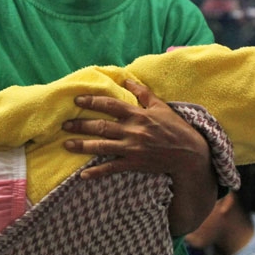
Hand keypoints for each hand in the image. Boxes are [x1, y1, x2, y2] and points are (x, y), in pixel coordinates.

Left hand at [61, 78, 216, 233]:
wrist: (190, 154)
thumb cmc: (176, 128)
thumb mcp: (161, 106)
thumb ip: (143, 93)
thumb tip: (126, 80)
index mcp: (138, 114)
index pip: (110, 105)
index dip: (92, 101)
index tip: (76, 100)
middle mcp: (132, 130)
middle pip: (101, 126)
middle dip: (80, 125)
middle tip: (63, 125)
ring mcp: (132, 148)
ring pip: (102, 146)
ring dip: (82, 146)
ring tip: (66, 144)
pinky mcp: (134, 163)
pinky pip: (112, 167)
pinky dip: (97, 172)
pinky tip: (83, 175)